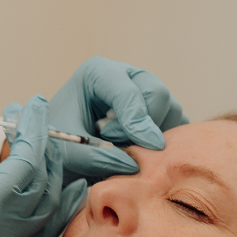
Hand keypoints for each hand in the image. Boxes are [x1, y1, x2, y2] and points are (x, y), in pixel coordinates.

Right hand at [0, 90, 84, 236]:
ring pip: (49, 213)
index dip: (33, 127)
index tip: (33, 102)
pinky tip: (61, 197)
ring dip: (56, 179)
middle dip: (43, 145)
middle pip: (43, 183)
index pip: (26, 160)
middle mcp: (2, 234)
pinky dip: (56, 215)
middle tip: (32, 119)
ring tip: (53, 150)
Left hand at [4, 56, 188, 182]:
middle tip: (119, 148)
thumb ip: (96, 156)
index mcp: (98, 72)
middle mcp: (126, 76)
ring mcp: (145, 91)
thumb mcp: (68, 152)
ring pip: (171, 109)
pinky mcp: (159, 111)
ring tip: (123, 149)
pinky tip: (140, 153)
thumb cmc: (58, 144)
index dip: (137, 120)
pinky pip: (178, 124)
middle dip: (144, 126)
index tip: (146, 146)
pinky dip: (166, 142)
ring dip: (154, 135)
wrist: (60, 152)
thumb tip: (132, 163)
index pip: (128, 91)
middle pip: (157, 94)